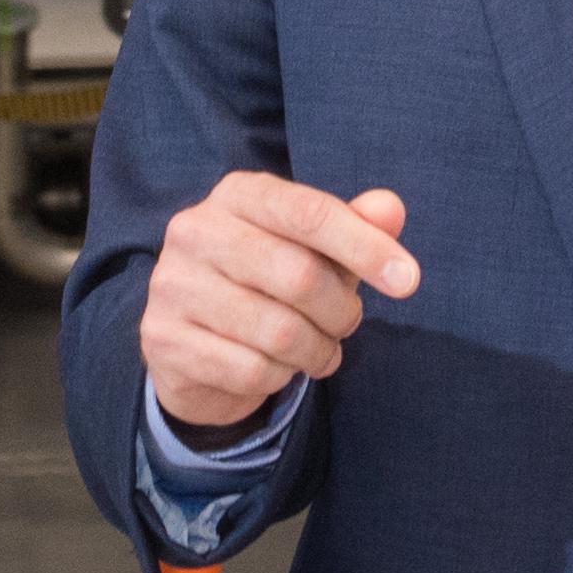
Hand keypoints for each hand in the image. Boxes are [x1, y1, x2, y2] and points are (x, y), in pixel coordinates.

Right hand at [146, 172, 418, 431]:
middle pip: (299, 276)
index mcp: (237, 194)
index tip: (409, 281)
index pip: (309, 212)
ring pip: (278, 332)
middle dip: (341, 311)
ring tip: (320, 350)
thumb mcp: (313, 249)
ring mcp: (173, 286)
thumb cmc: (266, 281)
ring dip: (317, 350)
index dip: (365, 247)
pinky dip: (281, 377)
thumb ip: (354, 227)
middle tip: (349, 323)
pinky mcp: (163, 339)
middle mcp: (195, 230)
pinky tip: (279, 368)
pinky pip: (250, 370)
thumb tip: (391, 209)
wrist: (192, 340)